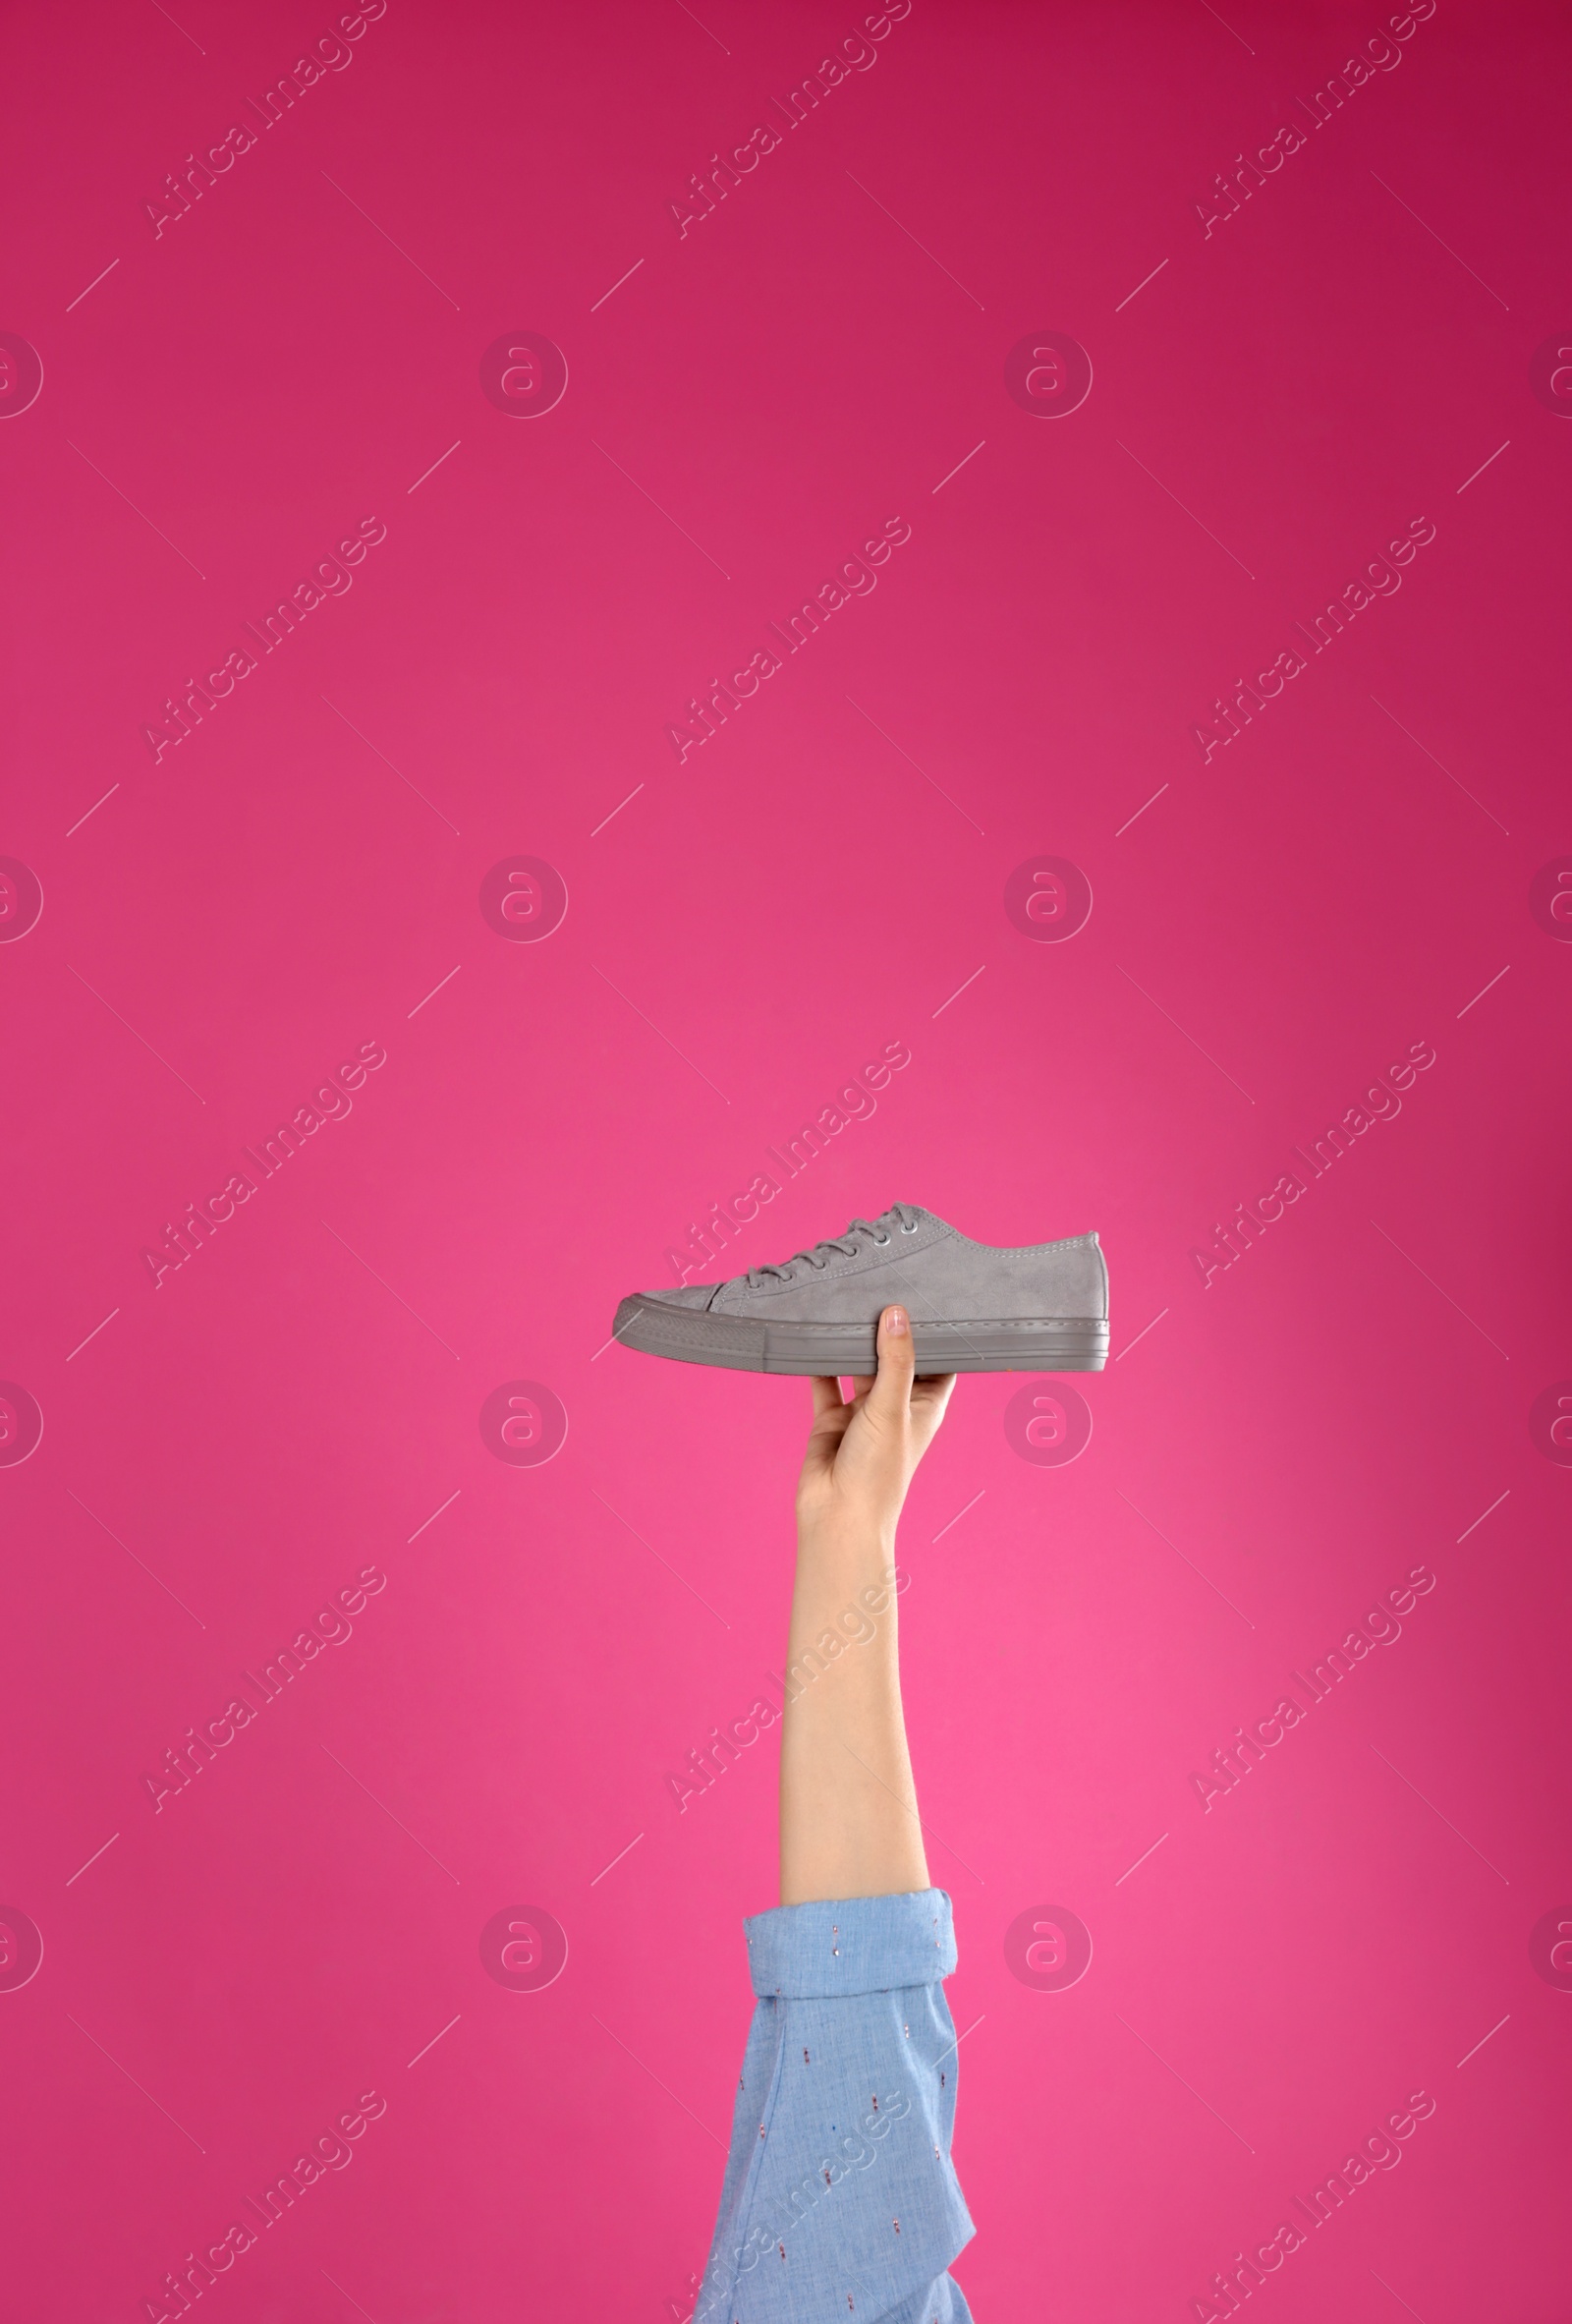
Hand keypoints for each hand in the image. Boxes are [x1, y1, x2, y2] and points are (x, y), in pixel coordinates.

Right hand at [796, 1306, 956, 1548]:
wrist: (837, 1516)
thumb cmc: (878, 1474)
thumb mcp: (892, 1408)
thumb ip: (894, 1360)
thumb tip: (896, 1313)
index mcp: (925, 1406)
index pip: (938, 1361)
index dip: (936, 1334)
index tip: (929, 1297)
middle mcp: (896, 1407)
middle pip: (896, 1359)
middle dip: (889, 1331)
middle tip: (883, 1288)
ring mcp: (863, 1413)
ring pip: (859, 1368)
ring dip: (854, 1344)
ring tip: (848, 1304)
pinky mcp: (832, 1419)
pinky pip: (825, 1383)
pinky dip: (820, 1363)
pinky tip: (815, 1337)